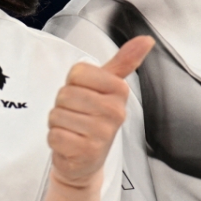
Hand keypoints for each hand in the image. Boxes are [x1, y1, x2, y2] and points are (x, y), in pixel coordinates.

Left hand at [48, 37, 153, 187]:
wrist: (85, 161)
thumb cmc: (93, 120)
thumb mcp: (108, 88)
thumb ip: (124, 62)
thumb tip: (146, 39)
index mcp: (119, 91)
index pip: (78, 72)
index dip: (74, 83)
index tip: (85, 95)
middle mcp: (115, 111)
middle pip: (65, 93)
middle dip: (64, 105)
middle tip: (78, 116)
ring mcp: (102, 132)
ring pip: (57, 113)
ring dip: (59, 123)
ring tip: (74, 129)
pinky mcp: (86, 151)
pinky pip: (54, 134)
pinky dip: (55, 139)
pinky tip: (70, 143)